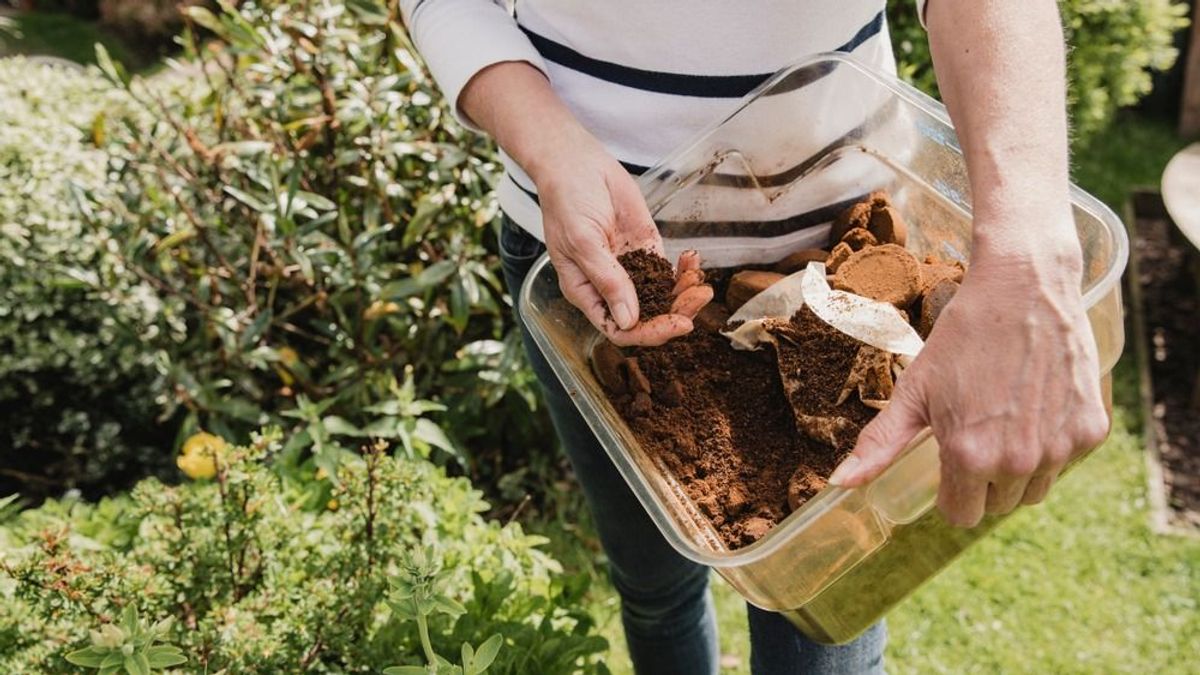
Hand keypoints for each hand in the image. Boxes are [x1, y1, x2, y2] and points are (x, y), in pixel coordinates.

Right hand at [535, 130, 711, 346]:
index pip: (619, 328)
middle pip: (646, 317)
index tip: (677, 323)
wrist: (577, 163)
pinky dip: (684, 270)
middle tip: (699, 297)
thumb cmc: (567, 201)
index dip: (648, 333)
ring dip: (684, 293)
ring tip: (699, 279)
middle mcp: (609, 286)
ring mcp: (629, 268)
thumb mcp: (583, 242)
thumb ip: (607, 280)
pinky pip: (668, 270)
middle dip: (675, 312)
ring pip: (661, 296)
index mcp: (586, 292)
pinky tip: (693, 260)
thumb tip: (628, 320)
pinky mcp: (646, 249)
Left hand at [828, 236, 1109, 526]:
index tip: (950, 457)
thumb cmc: (962, 337)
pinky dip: (1052, 444)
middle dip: (983, 478)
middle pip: (996, 505)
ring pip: (1034, 490)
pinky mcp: (1091, 431)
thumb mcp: (914, 390)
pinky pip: (1066, 461)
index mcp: (968, 457)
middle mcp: (1017, 462)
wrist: (1024, 288)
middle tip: (978, 428)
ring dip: (1019, 468)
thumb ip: (880, 444)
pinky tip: (1036, 405)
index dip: (951, 490)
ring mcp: (1059, 449)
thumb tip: (839, 484)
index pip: (960, 515)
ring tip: (1006, 418)